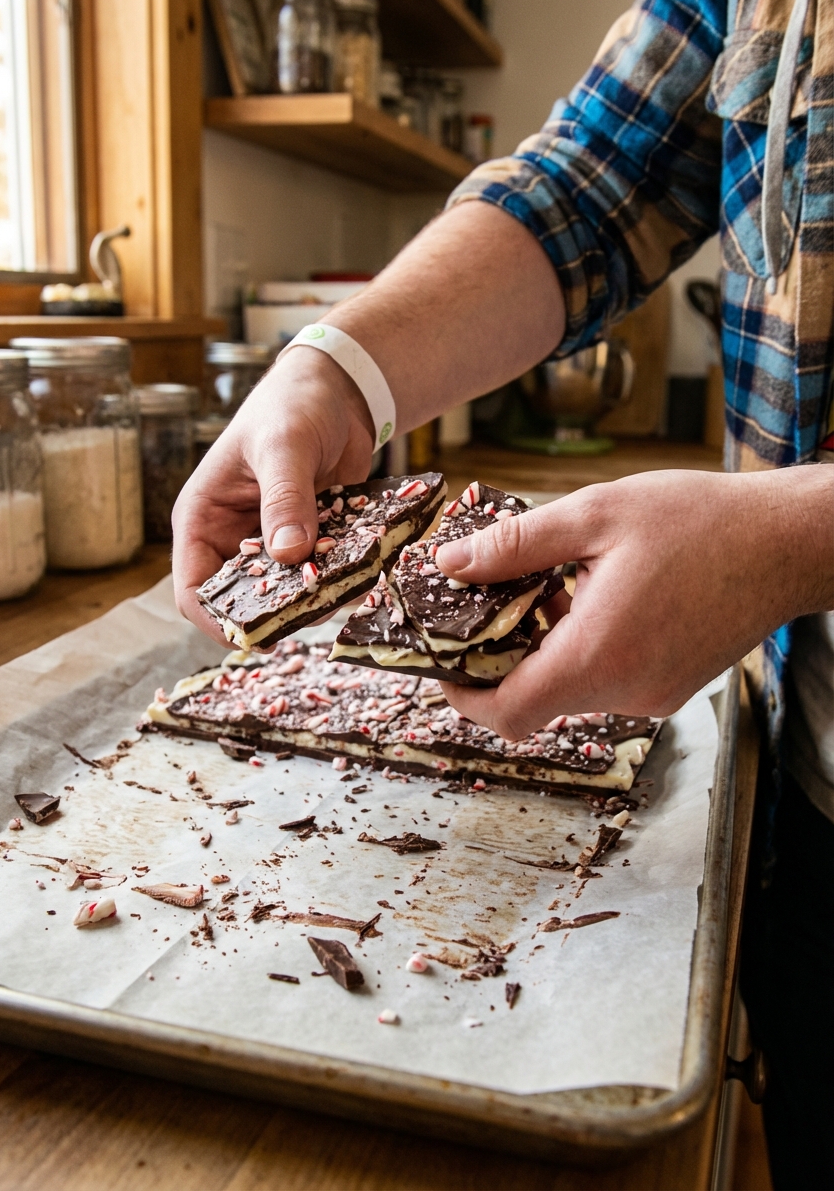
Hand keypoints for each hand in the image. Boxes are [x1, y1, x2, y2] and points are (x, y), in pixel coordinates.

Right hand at [172, 348, 373, 643]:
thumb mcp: (284, 446)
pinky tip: (365, 571)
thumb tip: (288, 555)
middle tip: (318, 609)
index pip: (192, 590)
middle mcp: (231, 538)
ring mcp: (271, 544)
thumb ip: (285, 498)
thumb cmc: (292, 405)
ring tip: (350, 585)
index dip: (217, 620)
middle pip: (241, 601)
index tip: (257, 636)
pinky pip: (320, 575)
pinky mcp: (309, 542)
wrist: (336, 389)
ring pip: (285, 593)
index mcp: (203, 519)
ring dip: (316, 597)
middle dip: (276, 612)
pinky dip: (340, 579)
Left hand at [435, 466, 833, 739]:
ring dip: (546, 646)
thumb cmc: (700, 522)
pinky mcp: (669, 688)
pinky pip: (605, 681)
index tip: (442, 663)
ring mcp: (652, 696)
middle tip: (494, 599)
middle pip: (534, 699)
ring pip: (569, 688)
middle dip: (503, 655)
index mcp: (597, 655)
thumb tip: (452, 565)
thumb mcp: (594, 514)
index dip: (463, 695)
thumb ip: (515, 545)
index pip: (507, 713)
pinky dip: (583, 648)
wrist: (785, 542)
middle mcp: (625, 691)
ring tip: (554, 584)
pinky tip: (593, 595)